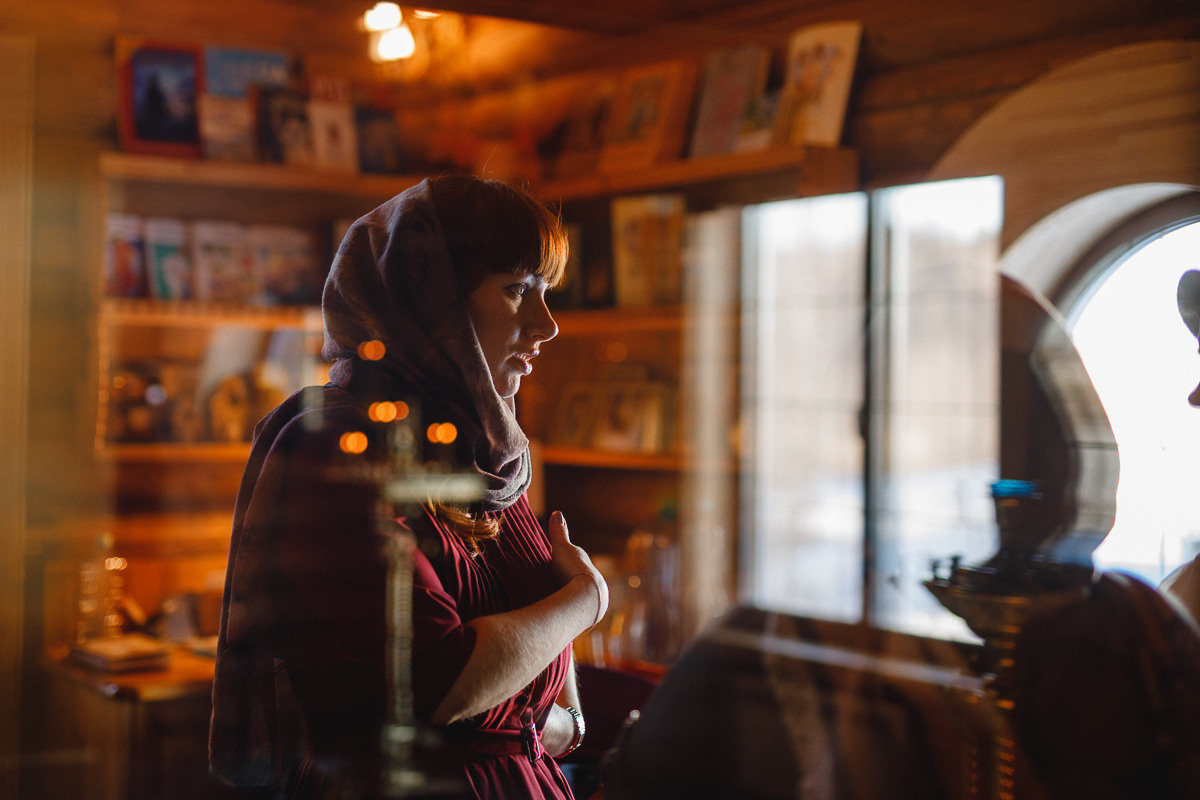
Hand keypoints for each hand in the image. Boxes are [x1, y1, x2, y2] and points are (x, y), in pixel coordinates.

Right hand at [547, 510, 608, 625]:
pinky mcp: (588, 614)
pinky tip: (564, 614)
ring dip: (572, 596)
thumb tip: (557, 512)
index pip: (577, 562)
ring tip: (557, 601)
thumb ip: (559, 532)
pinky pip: (578, 609)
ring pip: (581, 595)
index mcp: (587, 566)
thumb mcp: (561, 548)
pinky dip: (571, 609)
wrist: (586, 598)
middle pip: (579, 579)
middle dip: (570, 580)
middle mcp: (593, 581)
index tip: (557, 562)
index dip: (566, 561)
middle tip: (555, 582)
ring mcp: (592, 598)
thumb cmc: (573, 570)